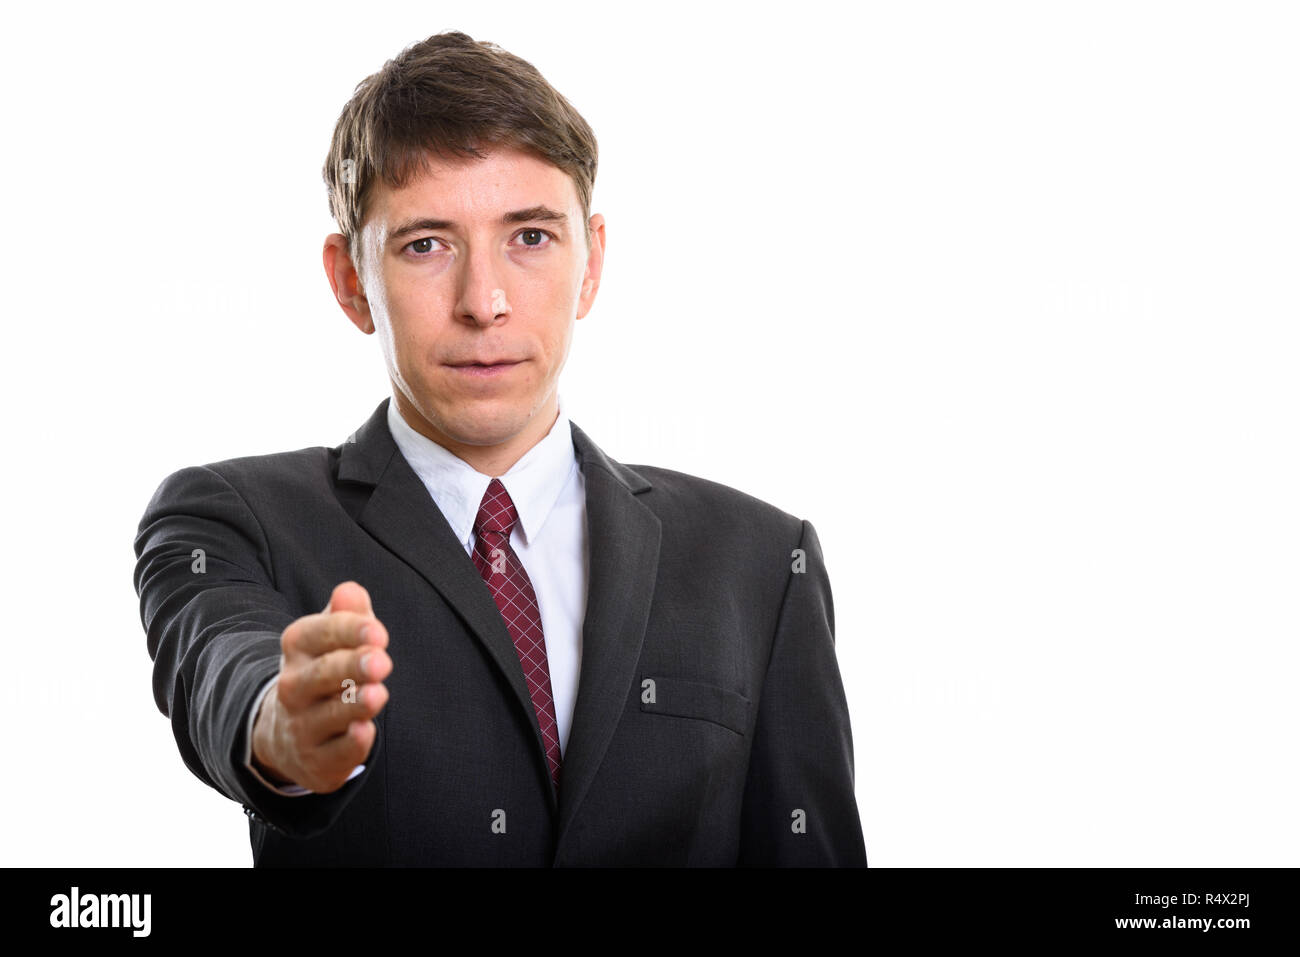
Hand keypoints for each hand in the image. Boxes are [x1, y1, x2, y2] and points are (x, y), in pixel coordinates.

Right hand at [250, 581, 391, 791]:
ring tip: (378, 694)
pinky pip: (334, 753)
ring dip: (353, 705)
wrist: (289, 734)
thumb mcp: (334, 637)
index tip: (379, 632)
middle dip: (351, 666)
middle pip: (321, 674)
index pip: (318, 634)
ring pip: (327, 715)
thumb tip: (350, 591)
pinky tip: (365, 731)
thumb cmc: (327, 670)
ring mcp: (302, 726)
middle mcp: (293, 687)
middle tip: (382, 661)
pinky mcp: (317, 760)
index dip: (348, 631)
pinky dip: (350, 744)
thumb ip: (348, 614)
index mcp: (298, 648)